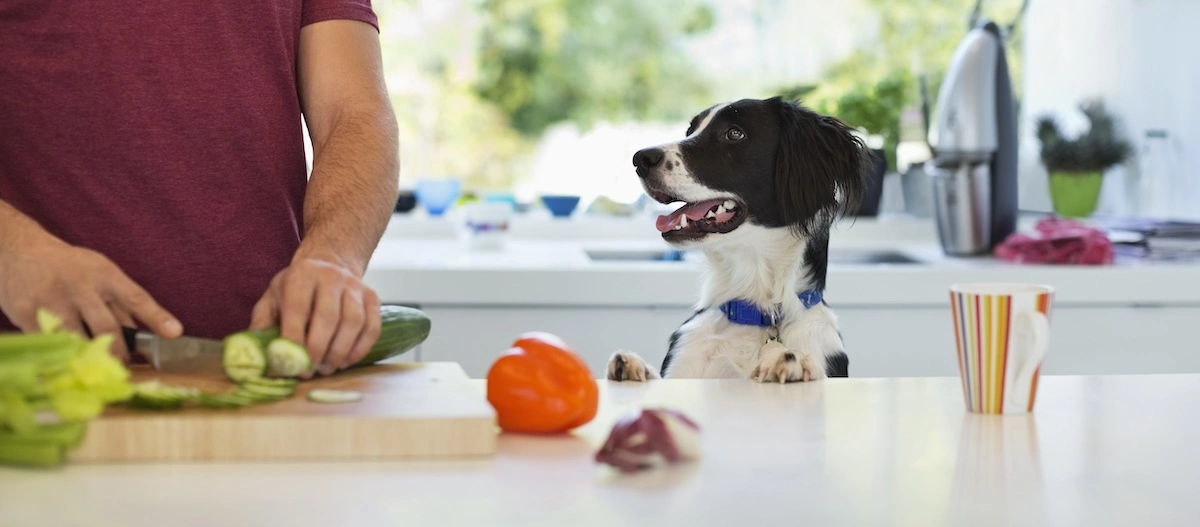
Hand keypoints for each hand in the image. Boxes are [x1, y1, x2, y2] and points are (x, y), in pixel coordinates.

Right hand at [0, 239, 182, 361]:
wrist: (17, 250)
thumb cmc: (68, 267)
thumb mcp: (98, 274)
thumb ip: (120, 304)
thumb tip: (145, 335)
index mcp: (103, 274)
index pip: (136, 297)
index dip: (156, 317)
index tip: (174, 333)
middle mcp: (79, 286)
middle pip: (106, 326)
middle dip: (120, 352)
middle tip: (124, 367)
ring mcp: (51, 300)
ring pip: (76, 339)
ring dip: (90, 358)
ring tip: (97, 369)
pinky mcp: (26, 314)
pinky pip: (49, 344)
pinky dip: (61, 357)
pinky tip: (67, 364)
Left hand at [249, 254, 380, 377]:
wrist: (328, 265)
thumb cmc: (295, 289)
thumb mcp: (272, 299)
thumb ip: (263, 325)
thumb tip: (264, 360)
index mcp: (302, 275)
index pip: (298, 309)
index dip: (295, 339)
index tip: (290, 364)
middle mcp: (331, 276)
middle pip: (328, 317)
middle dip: (318, 350)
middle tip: (309, 371)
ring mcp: (355, 286)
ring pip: (353, 323)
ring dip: (339, 352)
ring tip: (326, 368)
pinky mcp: (372, 298)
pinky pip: (372, 327)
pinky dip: (360, 349)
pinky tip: (345, 361)